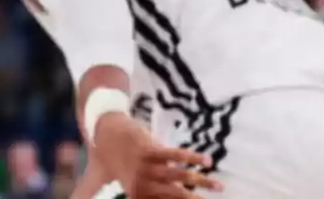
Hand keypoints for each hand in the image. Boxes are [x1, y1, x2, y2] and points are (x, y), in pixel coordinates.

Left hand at [94, 114, 223, 197]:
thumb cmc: (109, 158)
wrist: (103, 131)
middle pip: (174, 197)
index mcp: (135, 195)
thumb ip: (110, 194)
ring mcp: (146, 167)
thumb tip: (108, 196)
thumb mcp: (109, 182)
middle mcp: (141, 184)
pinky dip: (191, 158)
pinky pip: (174, 155)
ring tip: (219, 186)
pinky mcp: (149, 150)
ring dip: (201, 182)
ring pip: (178, 178)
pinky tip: (207, 160)